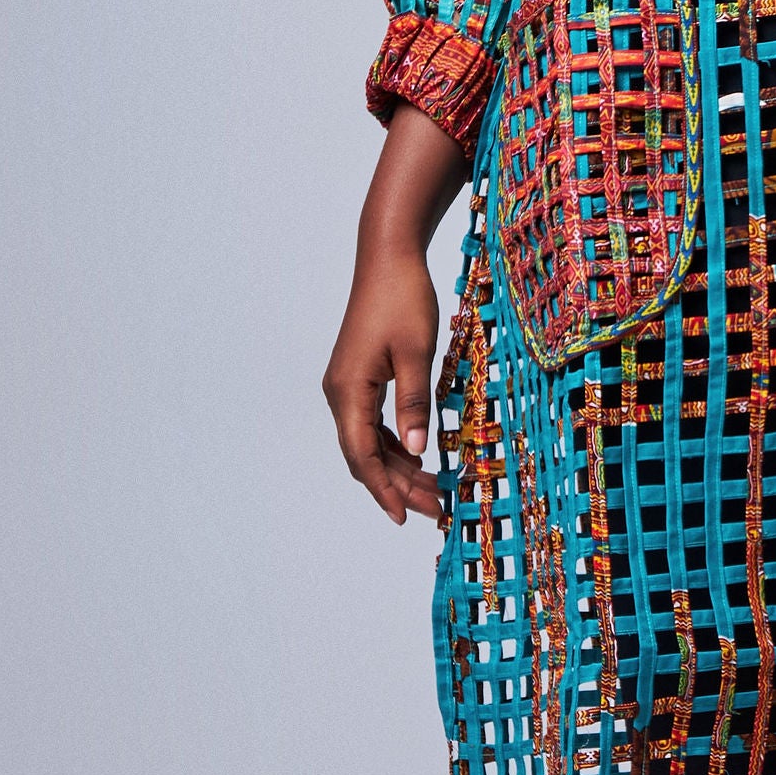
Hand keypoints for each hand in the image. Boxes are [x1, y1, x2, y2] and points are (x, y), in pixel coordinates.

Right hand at [325, 101, 468, 522]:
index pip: (362, 455)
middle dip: (398, 485)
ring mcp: (348, 385)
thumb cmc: (404, 299)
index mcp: (349, 390)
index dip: (383, 489)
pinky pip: (372, 422)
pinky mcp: (359, 377)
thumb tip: (418, 451)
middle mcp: (340, 392)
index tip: (405, 516)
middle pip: (364, 454)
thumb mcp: (417, 353)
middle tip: (435, 508)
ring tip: (434, 490)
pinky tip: (420, 456)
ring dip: (398, 466)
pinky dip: (394, 444)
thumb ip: (416, 403)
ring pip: (369, 441)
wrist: (388, 257)